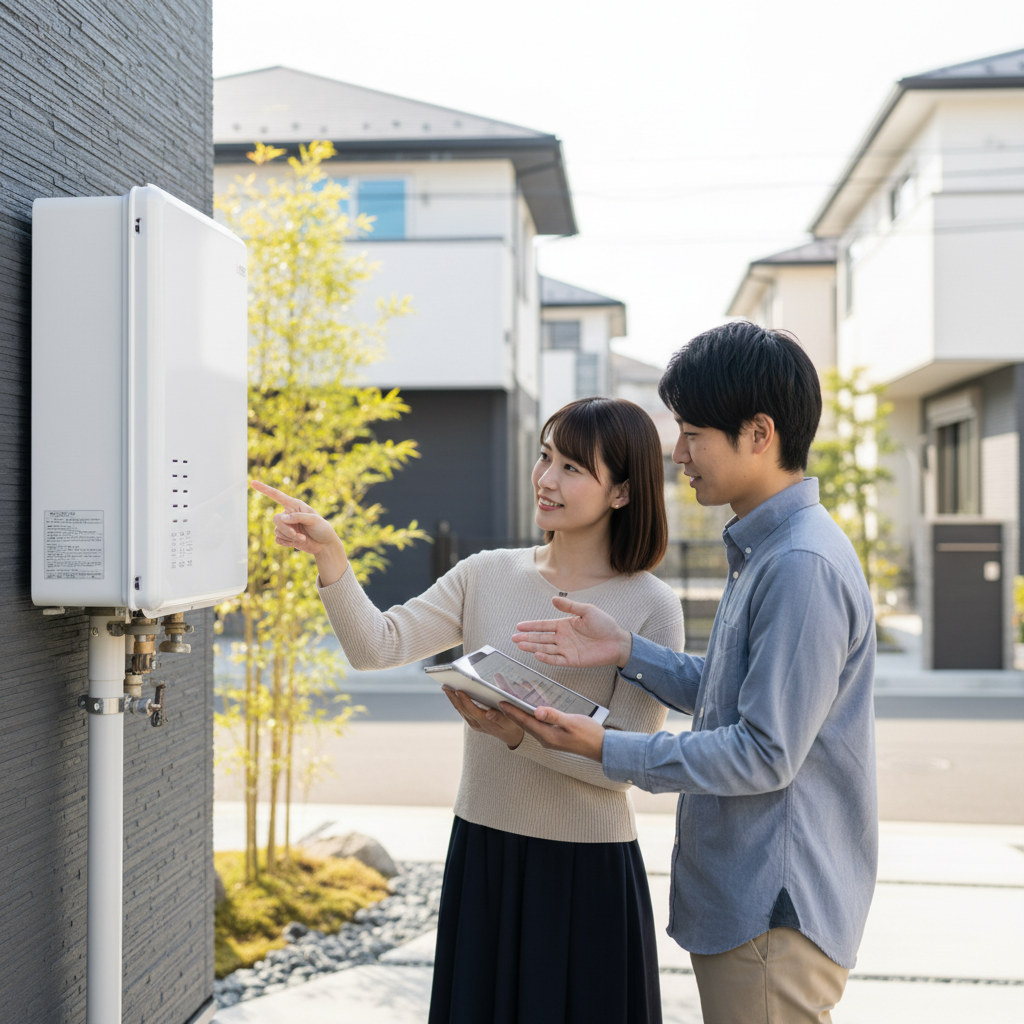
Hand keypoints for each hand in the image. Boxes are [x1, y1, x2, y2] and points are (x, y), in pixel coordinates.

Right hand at [251, 480, 348, 584]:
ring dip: (289, 537)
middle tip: (297, 535)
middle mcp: (288, 514)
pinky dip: (287, 543)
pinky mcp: (285, 537)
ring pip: (276, 530)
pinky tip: (297, 543)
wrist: (324, 545)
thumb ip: (299, 517)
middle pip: (276, 519)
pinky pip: (278, 539)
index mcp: (295, 505)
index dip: (264, 489)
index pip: (277, 496)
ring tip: (302, 538)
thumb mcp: (314, 520)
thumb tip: (282, 518)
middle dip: (285, 529)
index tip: (252, 482)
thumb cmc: (322, 529)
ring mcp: (286, 526)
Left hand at [443, 687, 524, 749]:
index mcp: (484, 721)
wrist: (510, 736)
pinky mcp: (473, 722)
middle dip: (453, 697)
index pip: (471, 709)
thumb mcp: (509, 722)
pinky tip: (454, 696)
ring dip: (452, 699)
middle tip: (445, 686)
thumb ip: (499, 717)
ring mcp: (473, 723)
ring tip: (446, 688)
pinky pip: (462, 711)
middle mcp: (476, 723)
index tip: (458, 690)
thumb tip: (489, 712)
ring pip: (460, 710)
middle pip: (462, 709)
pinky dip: (457, 702)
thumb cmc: (512, 726)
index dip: (464, 700)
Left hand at [499, 703, 604, 761]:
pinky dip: (530, 718)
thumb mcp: (571, 722)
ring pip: (530, 726)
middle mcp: (546, 740)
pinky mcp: (554, 738)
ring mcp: (549, 740)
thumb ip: (554, 716)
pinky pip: (537, 727)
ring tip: (511, 705)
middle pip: (524, 724)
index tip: (501, 703)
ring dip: (520, 716)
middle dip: (512, 713)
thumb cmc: (589, 734)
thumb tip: (537, 711)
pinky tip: (529, 712)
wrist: (601, 748)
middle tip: (501, 702)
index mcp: (548, 736)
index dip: (513, 712)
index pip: (526, 722)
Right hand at [512, 597, 632, 668]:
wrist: (617, 641)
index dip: (531, 626)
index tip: (519, 626)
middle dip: (527, 638)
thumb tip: (553, 599)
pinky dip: (547, 658)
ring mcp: (566, 650)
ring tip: (521, 645)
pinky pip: (557, 660)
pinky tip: (537, 655)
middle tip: (514, 638)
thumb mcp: (587, 610)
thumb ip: (570, 607)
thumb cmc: (604, 624)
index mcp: (565, 625)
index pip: (544, 625)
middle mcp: (563, 638)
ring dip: (533, 647)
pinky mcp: (572, 660)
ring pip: (546, 649)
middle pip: (541, 638)